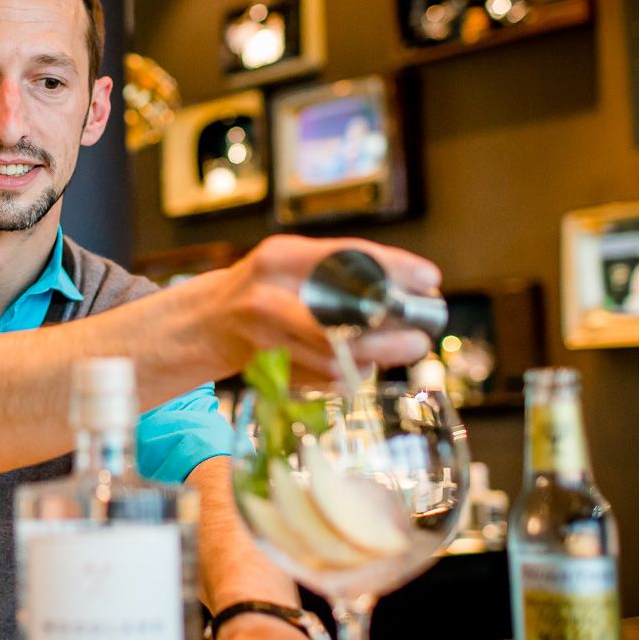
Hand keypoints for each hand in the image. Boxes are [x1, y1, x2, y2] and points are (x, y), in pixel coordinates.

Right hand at [206, 235, 441, 382]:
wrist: (208, 322)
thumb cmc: (261, 287)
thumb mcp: (291, 260)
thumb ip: (338, 266)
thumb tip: (412, 283)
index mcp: (277, 260)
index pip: (343, 258)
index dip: (393, 269)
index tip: (430, 280)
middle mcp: (267, 299)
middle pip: (338, 324)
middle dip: (387, 338)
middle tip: (419, 339)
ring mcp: (265, 340)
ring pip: (334, 361)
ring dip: (374, 360)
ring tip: (399, 349)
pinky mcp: (269, 373)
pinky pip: (323, 382)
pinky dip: (350, 376)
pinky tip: (359, 364)